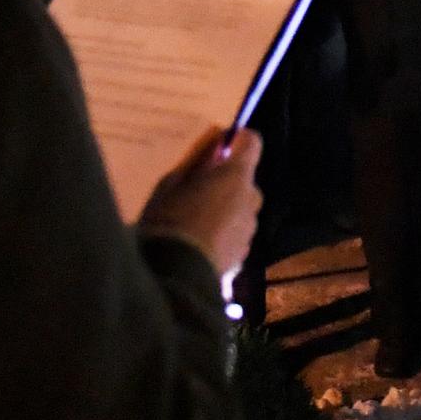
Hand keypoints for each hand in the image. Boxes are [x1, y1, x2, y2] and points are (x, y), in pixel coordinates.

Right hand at [136, 126, 262, 291]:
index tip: (220, 145)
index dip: (237, 141)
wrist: (175, 278)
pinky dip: (224, 233)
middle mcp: (251, 199)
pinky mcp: (244, 254)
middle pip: (245, 180)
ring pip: (241, 208)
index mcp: (236, 176)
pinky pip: (236, 233)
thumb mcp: (170, 185)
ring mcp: (250, 228)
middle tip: (196, 190)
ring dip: (225, 208)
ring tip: (194, 222)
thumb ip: (196, 164)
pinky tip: (200, 243)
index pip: (252, 143)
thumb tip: (211, 149)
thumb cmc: (168, 222)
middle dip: (226, 181)